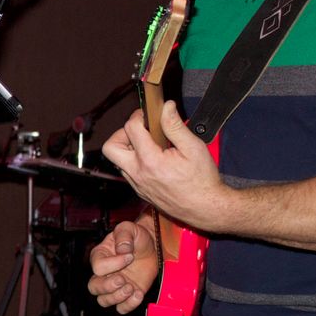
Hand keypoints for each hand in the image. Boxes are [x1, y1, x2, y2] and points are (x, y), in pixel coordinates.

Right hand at [87, 218, 159, 313]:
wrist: (152, 246)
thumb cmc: (137, 236)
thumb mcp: (129, 228)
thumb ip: (124, 235)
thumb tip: (122, 250)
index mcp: (100, 256)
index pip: (98, 267)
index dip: (113, 264)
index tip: (129, 256)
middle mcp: (104, 274)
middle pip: (94, 287)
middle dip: (108, 286)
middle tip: (123, 279)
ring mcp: (115, 286)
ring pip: (104, 301)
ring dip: (117, 297)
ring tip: (132, 287)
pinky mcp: (127, 295)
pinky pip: (121, 308)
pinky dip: (129, 305)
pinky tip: (139, 294)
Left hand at [101, 102, 224, 231]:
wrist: (205, 208)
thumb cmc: (202, 181)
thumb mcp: (193, 147)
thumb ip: (175, 126)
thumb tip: (166, 107)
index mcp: (150, 161)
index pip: (131, 129)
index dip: (138, 116)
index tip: (146, 114)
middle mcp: (138, 174)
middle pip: (110, 148)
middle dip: (121, 134)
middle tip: (139, 130)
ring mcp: (137, 184)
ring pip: (117, 161)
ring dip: (128, 148)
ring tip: (149, 143)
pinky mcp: (139, 191)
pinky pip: (127, 172)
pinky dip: (134, 161)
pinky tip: (153, 158)